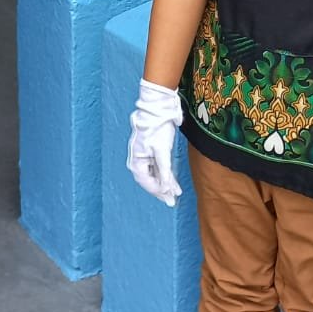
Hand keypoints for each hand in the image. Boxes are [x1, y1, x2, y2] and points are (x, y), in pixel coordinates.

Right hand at [127, 78, 182, 206]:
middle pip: (150, 181)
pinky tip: (172, 181)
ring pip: (155, 175)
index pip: (147, 183)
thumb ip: (164, 172)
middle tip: (173, 201)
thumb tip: (165, 189)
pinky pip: (157, 168)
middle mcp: (138, 161)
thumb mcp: (162, 152)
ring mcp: (144, 156)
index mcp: (136, 162)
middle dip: (162, 191)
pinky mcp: (151, 152)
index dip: (159, 192)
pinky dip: (165, 175)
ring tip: (176, 193)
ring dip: (165, 184)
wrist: (156, 110)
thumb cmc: (156, 130)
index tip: (169, 199)